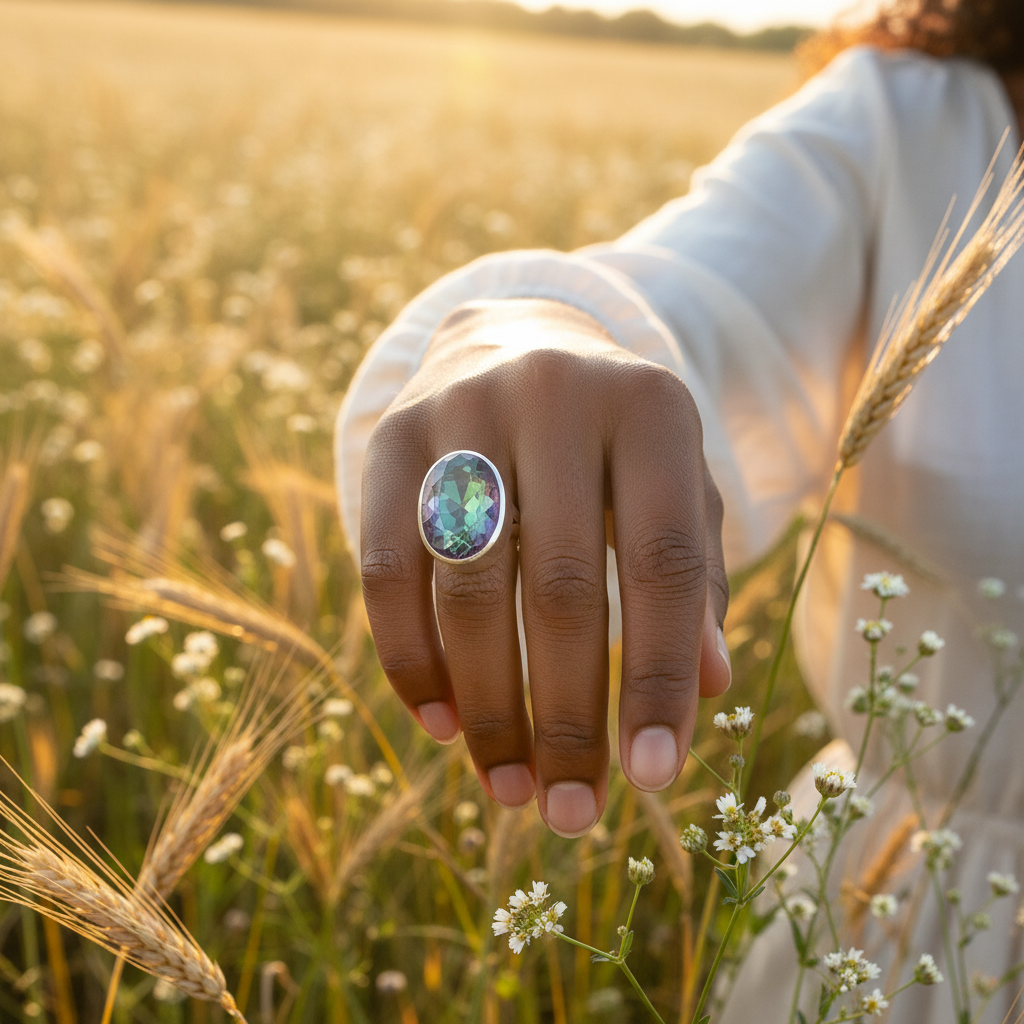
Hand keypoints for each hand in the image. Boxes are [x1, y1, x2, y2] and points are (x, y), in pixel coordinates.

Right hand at [360, 298, 730, 836]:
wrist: (512, 340)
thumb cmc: (612, 441)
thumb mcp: (674, 487)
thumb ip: (692, 577)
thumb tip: (708, 689)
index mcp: (651, 408)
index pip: (663, 565)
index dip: (658, 678)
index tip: (655, 778)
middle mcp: (554, 397)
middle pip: (560, 589)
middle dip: (567, 718)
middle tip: (570, 813)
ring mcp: (462, 411)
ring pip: (468, 589)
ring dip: (488, 707)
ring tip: (510, 787)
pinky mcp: (390, 437)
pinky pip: (389, 570)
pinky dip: (412, 660)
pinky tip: (442, 724)